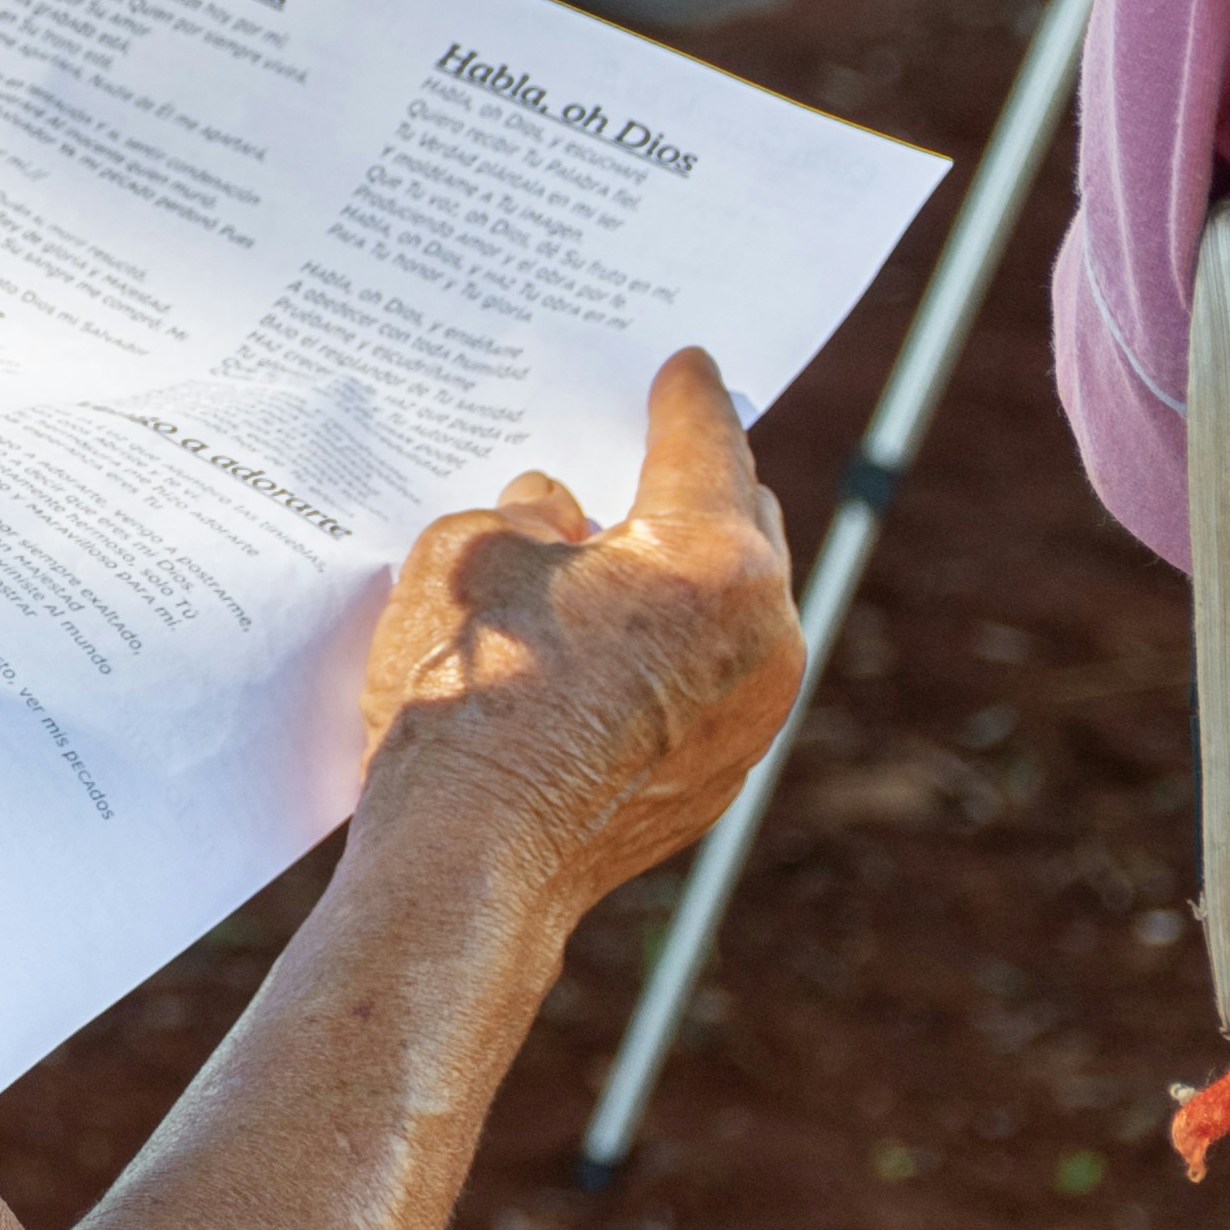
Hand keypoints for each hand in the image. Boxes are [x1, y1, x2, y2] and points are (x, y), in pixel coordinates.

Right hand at [355, 348, 797, 920]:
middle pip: (744, 523)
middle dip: (698, 484)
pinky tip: (601, 650)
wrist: (471, 864)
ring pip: (732, 610)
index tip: (686, 365)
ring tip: (611, 555)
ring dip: (681, 576)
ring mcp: (752, 716)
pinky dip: (668, 651)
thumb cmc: (467, 694)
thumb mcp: (471, 552)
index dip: (686, 393)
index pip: (704, 441)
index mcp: (712, 558)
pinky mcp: (720, 778)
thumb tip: (566, 515)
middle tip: (650, 454)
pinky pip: (708, 681)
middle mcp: (763, 635)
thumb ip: (533, 514)